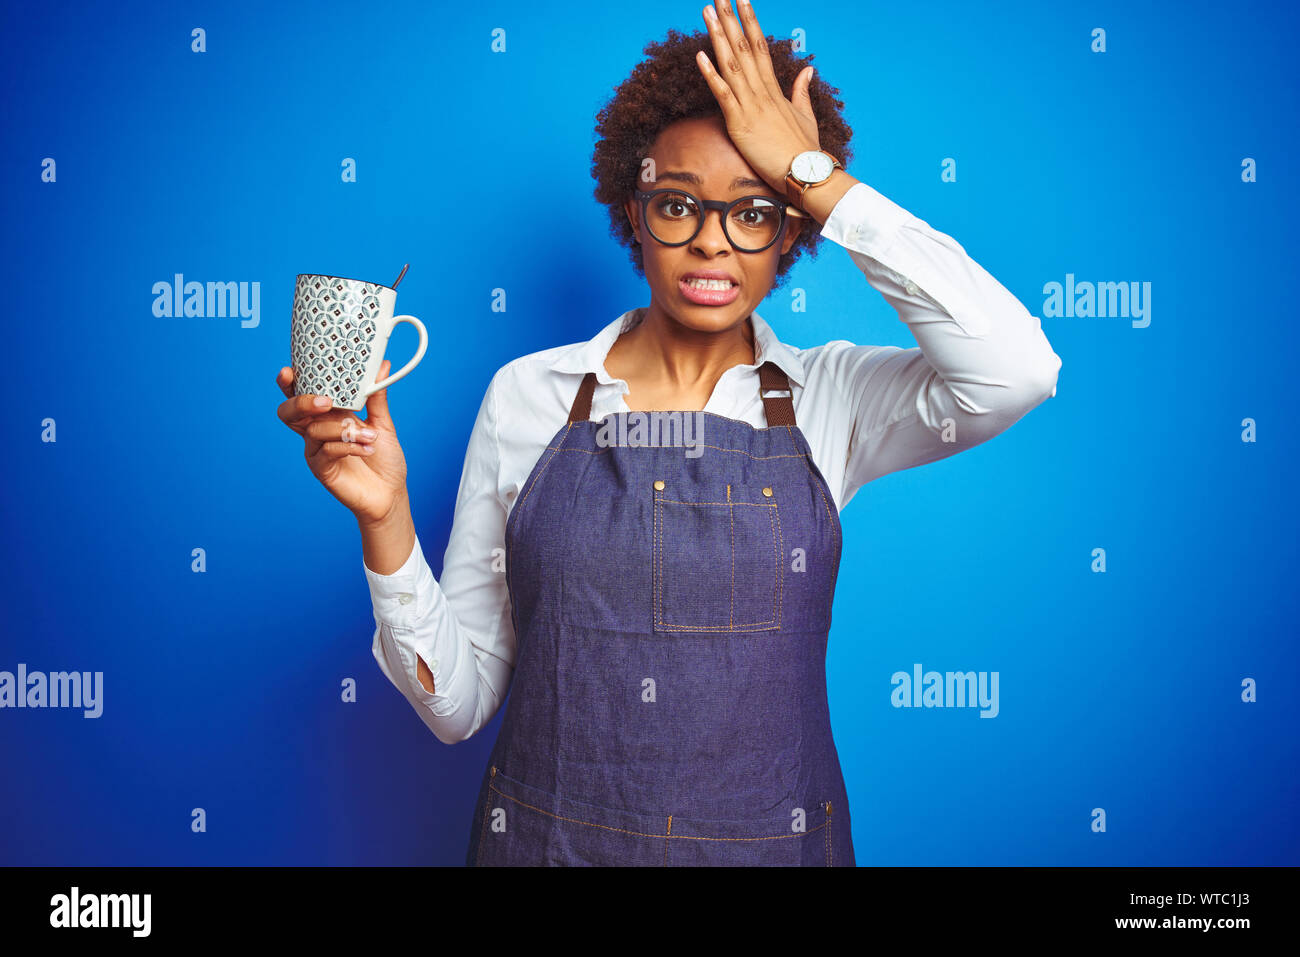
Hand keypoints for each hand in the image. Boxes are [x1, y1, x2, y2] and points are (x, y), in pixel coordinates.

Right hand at [275, 360, 409, 525]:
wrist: (390, 492)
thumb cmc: (383, 458)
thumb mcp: (382, 423)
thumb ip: (376, 396)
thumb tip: (381, 365)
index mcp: (327, 416)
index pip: (300, 395)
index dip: (289, 383)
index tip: (289, 371)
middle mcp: (316, 431)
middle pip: (289, 412)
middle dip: (301, 402)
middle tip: (326, 402)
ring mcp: (316, 450)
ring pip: (313, 430)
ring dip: (343, 429)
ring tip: (370, 435)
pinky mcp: (321, 469)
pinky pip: (326, 450)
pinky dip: (348, 445)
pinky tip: (367, 447)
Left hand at [695, 0, 820, 195]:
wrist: (807, 173)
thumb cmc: (805, 151)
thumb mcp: (805, 116)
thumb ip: (802, 91)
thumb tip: (807, 71)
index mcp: (774, 89)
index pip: (760, 47)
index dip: (750, 22)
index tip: (742, 1)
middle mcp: (762, 92)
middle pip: (744, 47)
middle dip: (731, 19)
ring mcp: (751, 106)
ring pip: (732, 64)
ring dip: (718, 36)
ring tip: (708, 12)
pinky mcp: (741, 124)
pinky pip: (723, 95)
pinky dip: (711, 75)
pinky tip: (700, 55)